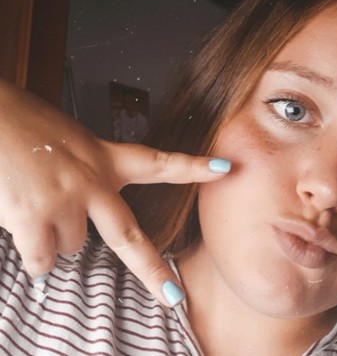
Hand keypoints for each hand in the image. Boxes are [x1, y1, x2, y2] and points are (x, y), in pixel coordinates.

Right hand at [0, 80, 230, 305]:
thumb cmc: (27, 125)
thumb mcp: (72, 140)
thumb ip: (89, 169)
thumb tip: (82, 204)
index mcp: (106, 158)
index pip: (161, 162)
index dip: (194, 167)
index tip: (224, 168)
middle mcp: (94, 182)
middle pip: (129, 237)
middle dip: (151, 271)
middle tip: (172, 297)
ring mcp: (66, 202)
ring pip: (73, 246)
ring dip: (60, 237)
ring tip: (41, 208)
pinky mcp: (35, 219)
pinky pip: (42, 259)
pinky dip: (35, 255)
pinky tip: (26, 230)